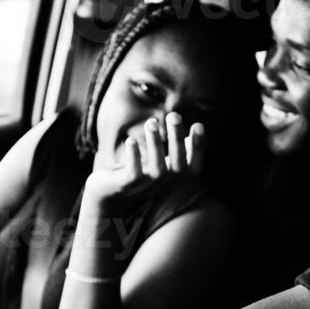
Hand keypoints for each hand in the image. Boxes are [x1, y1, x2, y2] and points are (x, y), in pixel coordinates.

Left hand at [85, 112, 204, 205]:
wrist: (111, 193)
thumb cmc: (141, 173)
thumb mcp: (162, 163)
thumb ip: (178, 152)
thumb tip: (196, 131)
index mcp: (176, 179)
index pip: (194, 165)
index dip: (198, 147)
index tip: (198, 124)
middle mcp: (165, 185)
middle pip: (177, 165)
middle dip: (176, 139)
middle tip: (173, 115)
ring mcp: (146, 187)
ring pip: (157, 169)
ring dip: (155, 144)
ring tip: (151, 122)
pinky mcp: (126, 186)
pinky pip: (133, 174)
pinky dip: (133, 157)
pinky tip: (131, 140)